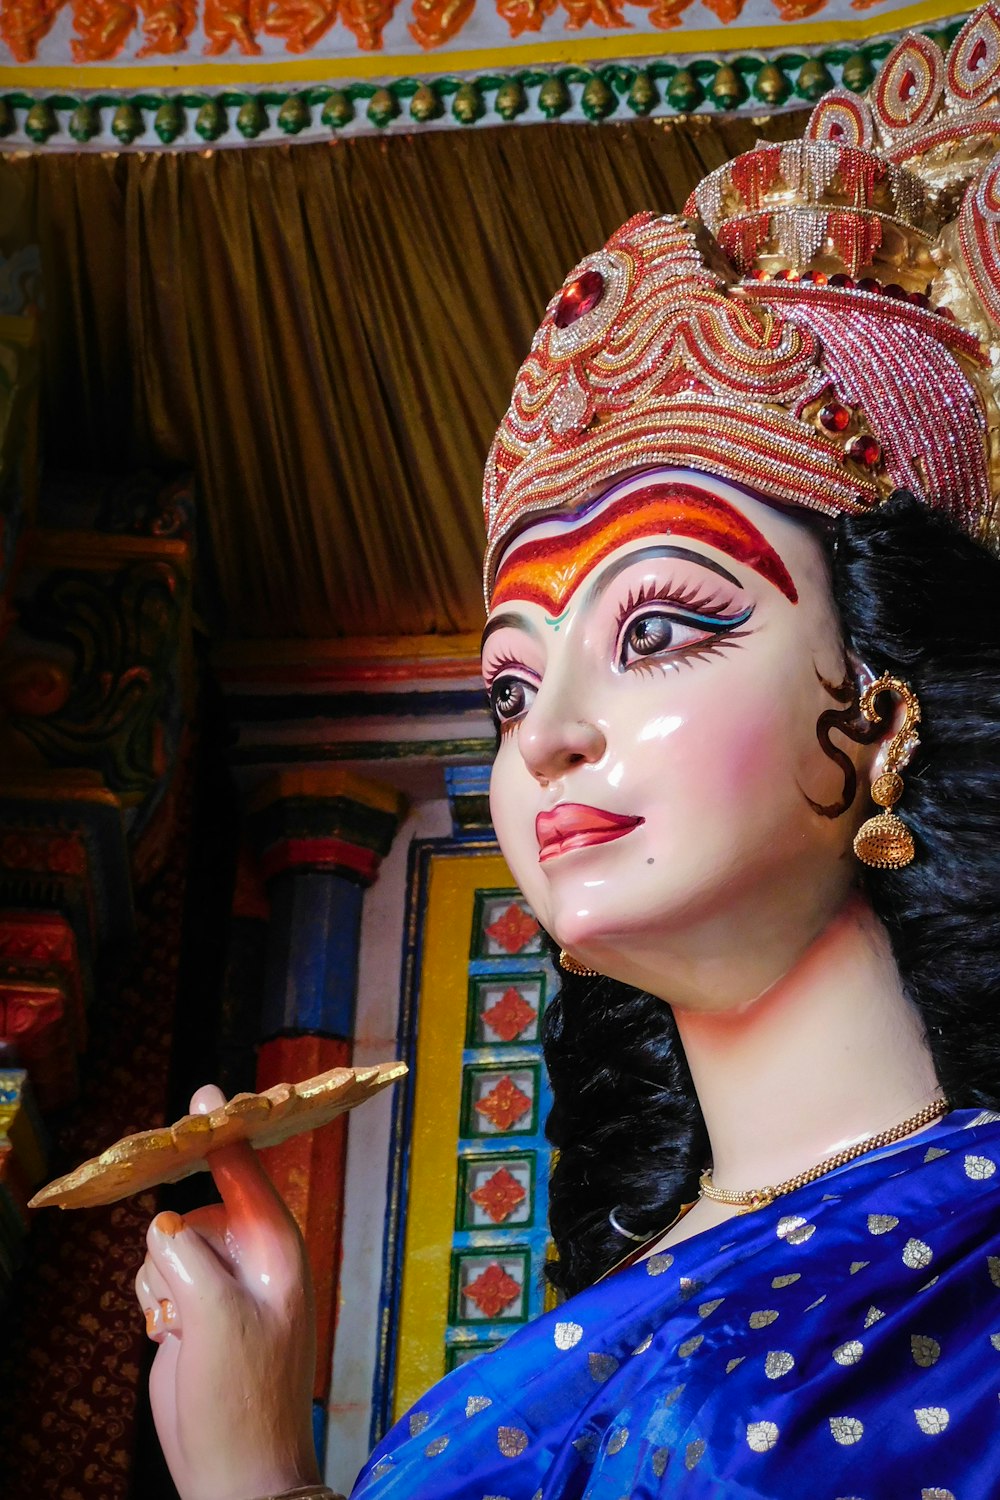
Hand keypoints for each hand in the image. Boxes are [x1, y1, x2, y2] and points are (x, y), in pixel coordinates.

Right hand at [135, 1085, 319, 1499]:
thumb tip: (163, 1228)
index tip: (206, 1092)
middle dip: (175, 1247)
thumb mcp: (216, 1318)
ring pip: (168, 1245)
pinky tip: (166, 1335)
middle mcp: (252, 1258)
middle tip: (184, 1299)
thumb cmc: (242, 1396)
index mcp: (277, 1248)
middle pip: (194, 1211)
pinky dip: (153, 1299)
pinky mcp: (195, 1310)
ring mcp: (223, 1285)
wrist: (233, 1471)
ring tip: (179, 1327)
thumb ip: (186, 1257)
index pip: (247, 1174)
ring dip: (160, 1279)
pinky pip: (158, 1276)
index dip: (224, 1132)